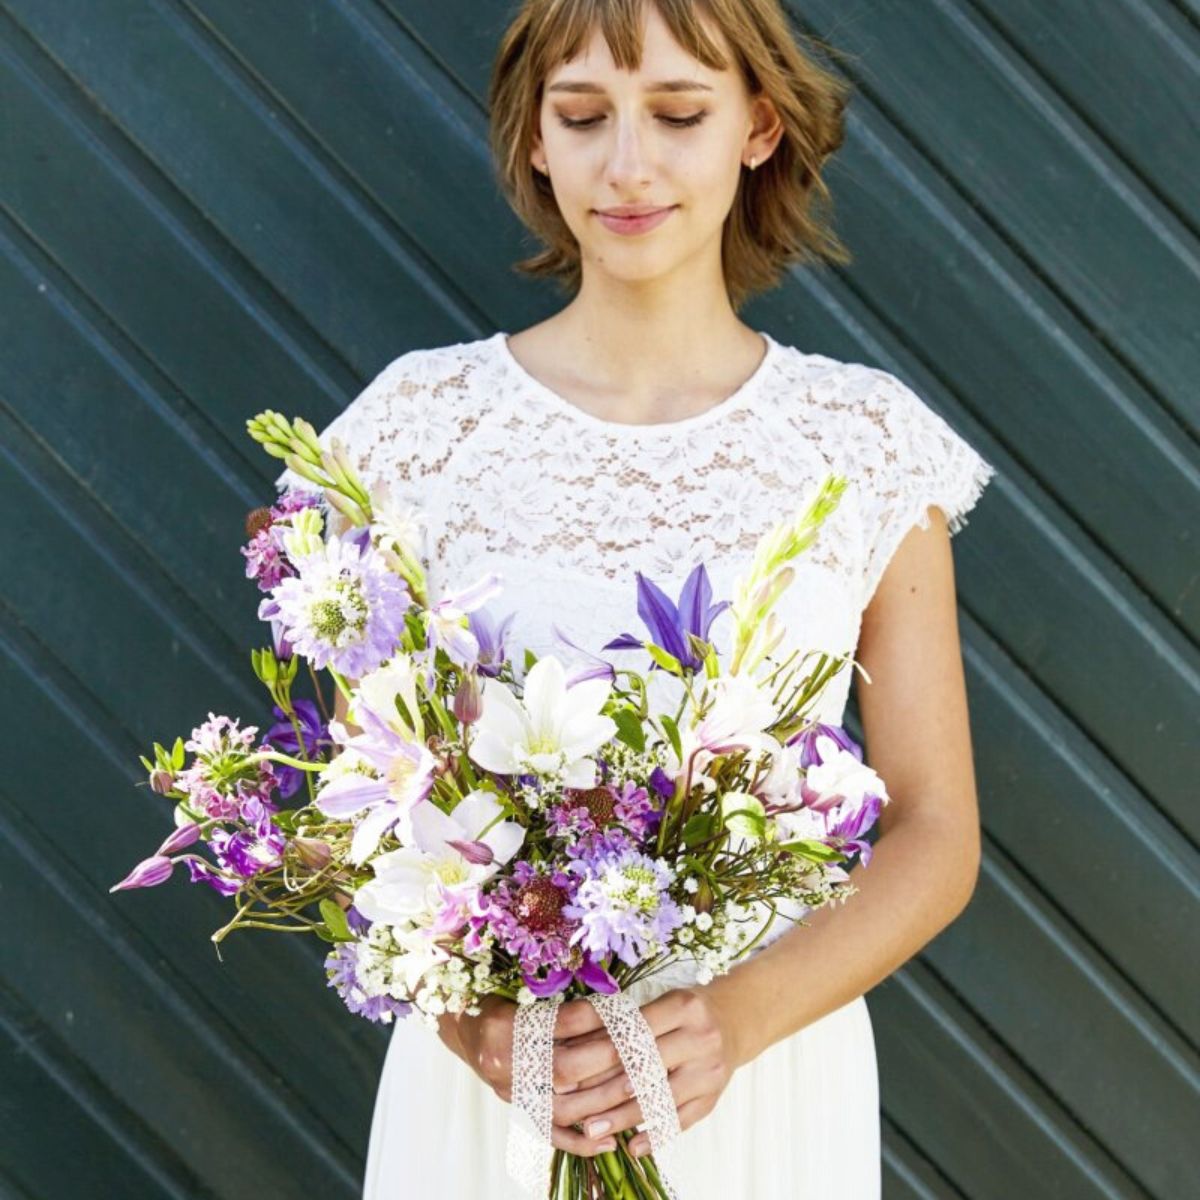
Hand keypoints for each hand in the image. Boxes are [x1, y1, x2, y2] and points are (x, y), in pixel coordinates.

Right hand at [443, 997, 620, 1157]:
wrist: (464, 1025)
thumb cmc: (500, 998)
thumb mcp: (523, 988)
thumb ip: (560, 998)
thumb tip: (614, 1004)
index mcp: (505, 1022)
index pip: (562, 1021)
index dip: (598, 1018)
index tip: (630, 1013)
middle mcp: (503, 1060)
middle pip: (564, 1067)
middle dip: (608, 1061)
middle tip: (643, 1053)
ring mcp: (509, 1091)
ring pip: (560, 1107)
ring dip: (602, 1101)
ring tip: (636, 1091)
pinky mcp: (515, 1109)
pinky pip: (548, 1133)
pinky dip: (580, 1141)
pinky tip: (609, 1141)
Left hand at [550, 984, 744, 1157]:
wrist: (734, 1022)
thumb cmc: (685, 1012)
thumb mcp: (660, 1003)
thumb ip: (624, 1023)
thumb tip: (574, 1045)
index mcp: (683, 1007)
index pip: (635, 1032)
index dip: (600, 1052)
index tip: (570, 1070)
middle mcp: (700, 1038)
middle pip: (645, 1068)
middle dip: (605, 1090)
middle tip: (573, 1106)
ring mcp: (709, 1071)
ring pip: (660, 1099)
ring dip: (622, 1118)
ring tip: (592, 1129)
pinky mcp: (713, 1098)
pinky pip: (680, 1121)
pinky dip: (654, 1135)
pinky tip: (631, 1145)